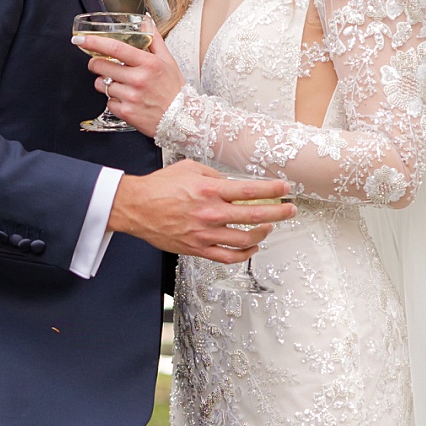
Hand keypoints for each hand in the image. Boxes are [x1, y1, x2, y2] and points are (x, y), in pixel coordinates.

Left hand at [74, 22, 185, 136]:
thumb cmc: (174, 89)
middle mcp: (138, 79)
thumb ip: (154, 39)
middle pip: (101, 66)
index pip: (115, 47)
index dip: (94, 42)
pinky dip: (113, 100)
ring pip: (102, 85)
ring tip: (119, 84)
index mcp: (148, 63)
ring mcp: (131, 97)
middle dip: (96, 63)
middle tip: (100, 64)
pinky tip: (126, 99)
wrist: (183, 119)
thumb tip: (145, 21)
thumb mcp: (168, 61)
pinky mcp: (126, 112)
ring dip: (105, 83)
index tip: (81, 39)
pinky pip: (108, 102)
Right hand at [109, 162, 294, 262]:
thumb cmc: (159, 187)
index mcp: (209, 191)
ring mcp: (205, 234)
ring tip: (270, 226)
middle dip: (279, 213)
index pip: (251, 192)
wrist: (135, 207)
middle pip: (255, 216)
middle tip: (290, 209)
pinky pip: (228, 257)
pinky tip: (253, 246)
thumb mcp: (189, 168)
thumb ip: (214, 176)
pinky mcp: (197, 249)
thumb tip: (232, 183)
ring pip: (245, 239)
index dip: (273, 191)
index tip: (286, 189)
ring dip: (264, 232)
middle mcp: (210, 214)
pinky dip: (245, 253)